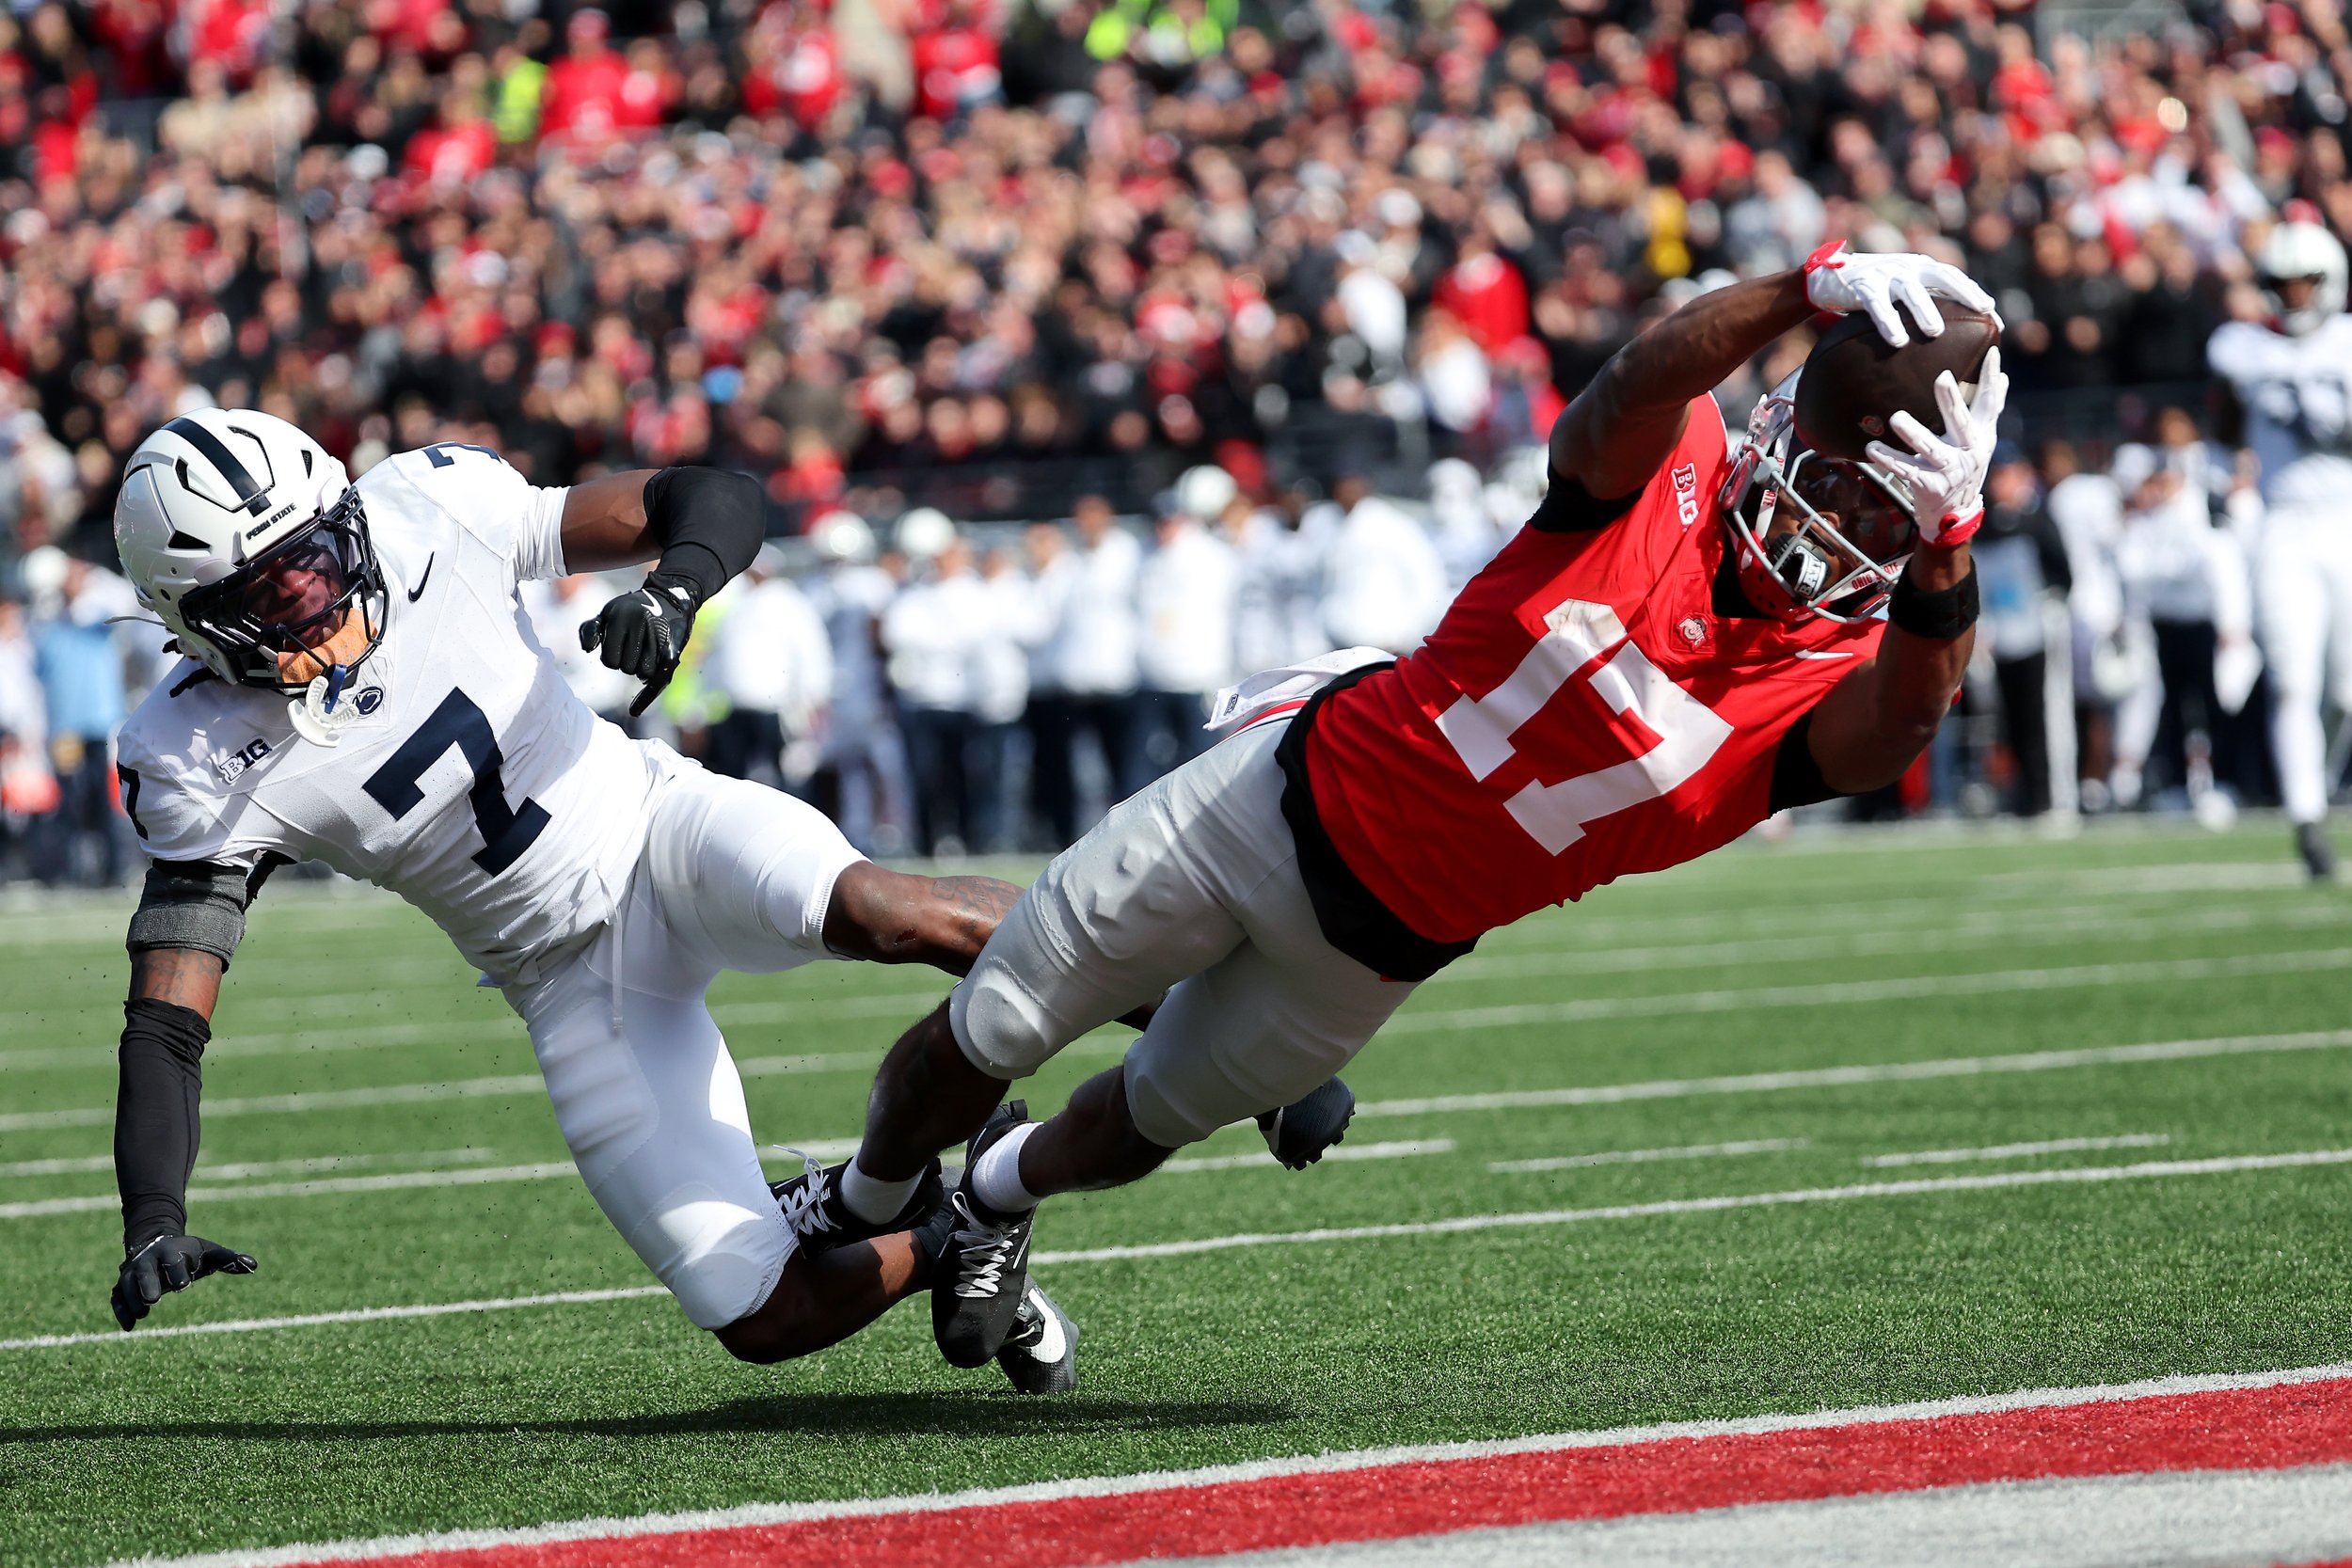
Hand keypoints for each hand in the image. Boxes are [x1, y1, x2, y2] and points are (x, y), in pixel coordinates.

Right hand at [112, 1233, 255, 1329]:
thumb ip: (229, 1259)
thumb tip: (254, 1265)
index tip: (184, 1285)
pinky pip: (117, 1298)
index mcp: (170, 1251)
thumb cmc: (190, 1253)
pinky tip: (129, 1327)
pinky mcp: (123, 1286)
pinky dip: (120, 1311)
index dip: (177, 1271)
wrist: (158, 1244)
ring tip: (142, 1315)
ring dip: (132, 1300)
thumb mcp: (210, 1252)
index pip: (172, 1260)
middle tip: (153, 1300)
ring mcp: (132, 1273)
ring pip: (126, 1285)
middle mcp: (147, 1261)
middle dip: (147, 1284)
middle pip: (144, 1271)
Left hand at [579, 573, 697, 716]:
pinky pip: (659, 678)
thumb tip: (587, 650)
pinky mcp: (672, 648)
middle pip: (625, 668)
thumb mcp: (607, 614)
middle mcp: (638, 625)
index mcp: (619, 617)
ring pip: (642, 674)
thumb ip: (589, 630)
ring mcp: (656, 637)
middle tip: (635, 650)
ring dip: (642, 671)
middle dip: (628, 664)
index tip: (618, 648)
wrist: (671, 599)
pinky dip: (646, 697)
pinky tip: (634, 710)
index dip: (611, 658)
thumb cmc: (632, 611)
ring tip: (647, 655)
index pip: (609, 659)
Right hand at [1803, 242, 1999, 347]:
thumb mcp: (1902, 292)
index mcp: (1922, 267)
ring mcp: (1885, 273)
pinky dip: (1888, 321)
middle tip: (1984, 310)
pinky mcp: (1862, 285)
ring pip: (1910, 290)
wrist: (1829, 278)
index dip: (1975, 294)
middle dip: (1965, 292)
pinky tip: (1897, 340)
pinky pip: (1877, 305)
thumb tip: (1953, 336)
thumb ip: (1925, 303)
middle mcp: (1908, 266)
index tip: (1994, 315)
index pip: (1955, 278)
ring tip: (1936, 331)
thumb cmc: (1873, 291)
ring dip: (1924, 309)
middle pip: (1943, 276)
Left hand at [1864, 348, 2007, 547]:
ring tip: (1896, 417)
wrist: (1955, 516)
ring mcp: (1949, 470)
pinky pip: (1904, 469)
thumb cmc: (1965, 467)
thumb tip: (2003, 377)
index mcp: (1982, 435)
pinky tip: (1872, 446)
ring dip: (1912, 433)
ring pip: (1929, 448)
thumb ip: (1988, 410)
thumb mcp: (1981, 440)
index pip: (1990, 403)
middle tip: (1942, 377)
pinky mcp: (1929, 486)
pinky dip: (1887, 458)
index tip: (1991, 352)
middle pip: (1961, 422)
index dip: (1992, 378)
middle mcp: (1969, 451)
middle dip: (1951, 401)